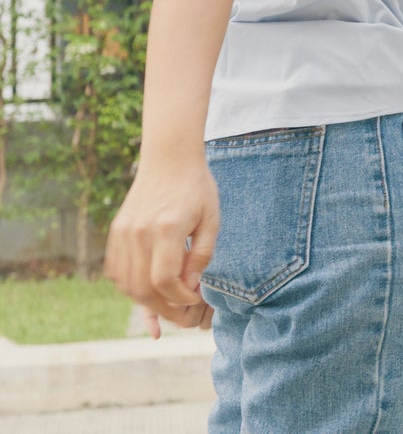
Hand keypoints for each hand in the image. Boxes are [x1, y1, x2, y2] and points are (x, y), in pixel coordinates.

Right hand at [105, 145, 217, 337]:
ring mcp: (122, 233)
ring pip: (126, 284)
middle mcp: (138, 233)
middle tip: (182, 317)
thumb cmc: (197, 188)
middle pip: (142, 288)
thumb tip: (189, 287)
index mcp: (166, 229)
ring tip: (167, 307)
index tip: (195, 299)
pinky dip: (129, 287)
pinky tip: (147, 290)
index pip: (165, 280)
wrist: (169, 160)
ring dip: (145, 302)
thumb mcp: (211, 220)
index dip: (180, 298)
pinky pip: (116, 271)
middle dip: (163, 309)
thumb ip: (200, 256)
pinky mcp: (115, 232)